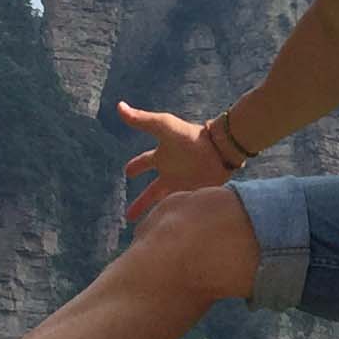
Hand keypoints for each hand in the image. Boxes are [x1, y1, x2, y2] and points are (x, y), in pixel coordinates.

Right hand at [117, 100, 230, 222]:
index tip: (126, 172)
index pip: (142, 163)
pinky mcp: (196, 196)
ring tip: (150, 231)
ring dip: (158, 216)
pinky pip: (183, 210)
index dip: (133, 167)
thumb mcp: (163, 127)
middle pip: (152, 193)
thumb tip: (119, 106)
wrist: (220, 150)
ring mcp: (184, 186)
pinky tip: (173, 232)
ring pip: (167, 204)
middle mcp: (172, 174)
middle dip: (141, 203)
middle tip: (129, 216)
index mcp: (162, 158)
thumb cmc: (191, 137)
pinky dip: (177, 218)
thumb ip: (141, 119)